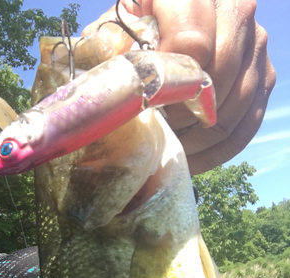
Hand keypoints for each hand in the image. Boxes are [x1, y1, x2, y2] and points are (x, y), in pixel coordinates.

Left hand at [82, 0, 275, 174]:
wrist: (166, 33)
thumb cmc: (132, 35)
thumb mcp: (116, 32)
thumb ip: (117, 49)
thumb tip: (119, 91)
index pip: (193, 43)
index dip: (170, 84)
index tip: (149, 104)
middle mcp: (235, 9)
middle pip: (219, 75)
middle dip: (184, 114)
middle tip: (160, 131)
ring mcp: (255, 43)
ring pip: (237, 103)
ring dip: (200, 137)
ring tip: (171, 149)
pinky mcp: (264, 75)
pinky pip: (249, 123)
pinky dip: (219, 150)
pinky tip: (192, 159)